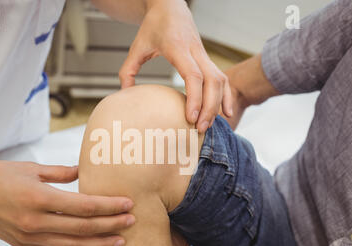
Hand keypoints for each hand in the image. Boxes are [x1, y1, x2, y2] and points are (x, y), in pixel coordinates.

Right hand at [0, 160, 134, 245]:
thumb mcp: (30, 168)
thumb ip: (60, 172)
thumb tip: (83, 172)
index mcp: (39, 197)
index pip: (84, 205)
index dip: (109, 206)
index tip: (128, 203)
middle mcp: (36, 221)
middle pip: (83, 226)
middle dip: (111, 225)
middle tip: (132, 222)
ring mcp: (29, 236)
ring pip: (73, 244)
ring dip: (99, 244)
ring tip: (120, 242)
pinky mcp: (24, 244)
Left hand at [119, 0, 232, 132]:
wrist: (170, 7)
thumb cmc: (154, 26)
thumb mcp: (137, 46)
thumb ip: (128, 70)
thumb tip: (124, 94)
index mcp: (178, 48)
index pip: (193, 75)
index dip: (194, 98)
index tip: (190, 117)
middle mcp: (196, 52)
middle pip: (212, 81)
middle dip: (209, 107)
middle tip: (199, 129)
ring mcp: (204, 55)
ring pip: (220, 81)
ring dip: (217, 104)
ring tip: (207, 126)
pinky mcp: (208, 59)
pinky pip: (223, 78)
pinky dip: (227, 96)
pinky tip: (227, 113)